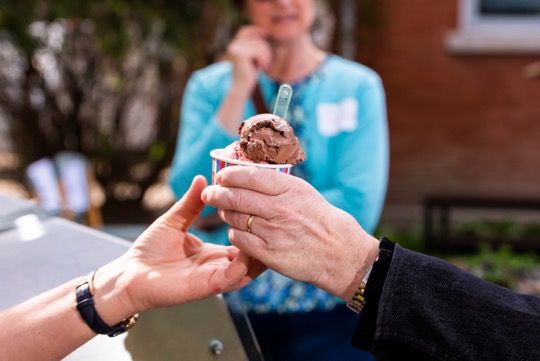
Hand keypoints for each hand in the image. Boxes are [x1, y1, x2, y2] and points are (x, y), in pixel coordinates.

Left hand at [97, 176, 264, 320]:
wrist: (129, 273)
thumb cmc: (149, 251)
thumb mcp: (174, 220)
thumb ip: (191, 203)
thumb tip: (203, 177)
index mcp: (213, 254)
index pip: (243, 243)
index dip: (254, 228)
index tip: (263, 209)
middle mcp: (217, 267)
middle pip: (252, 258)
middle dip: (264, 241)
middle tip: (275, 222)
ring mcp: (214, 277)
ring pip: (248, 269)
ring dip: (259, 253)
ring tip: (267, 232)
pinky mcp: (206, 286)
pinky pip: (232, 278)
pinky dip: (243, 265)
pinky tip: (247, 249)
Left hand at [201, 167, 379, 300]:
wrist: (338, 252)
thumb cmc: (318, 219)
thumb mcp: (303, 193)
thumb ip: (277, 183)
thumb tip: (247, 173)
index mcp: (289, 189)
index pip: (250, 176)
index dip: (230, 174)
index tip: (221, 176)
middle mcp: (280, 208)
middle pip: (236, 196)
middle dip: (217, 194)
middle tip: (209, 194)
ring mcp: (274, 231)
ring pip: (235, 218)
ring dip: (224, 213)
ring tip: (223, 211)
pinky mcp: (269, 253)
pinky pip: (240, 239)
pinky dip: (234, 233)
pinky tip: (236, 230)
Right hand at [226, 25, 271, 93]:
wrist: (241, 88)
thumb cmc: (248, 74)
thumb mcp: (252, 58)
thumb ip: (254, 46)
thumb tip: (263, 31)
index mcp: (234, 46)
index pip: (244, 31)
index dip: (255, 30)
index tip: (266, 32)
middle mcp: (232, 46)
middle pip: (254, 39)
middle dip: (265, 49)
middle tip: (266, 63)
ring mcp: (235, 50)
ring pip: (257, 45)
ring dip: (265, 56)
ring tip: (264, 66)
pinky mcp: (240, 55)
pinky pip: (257, 52)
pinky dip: (263, 60)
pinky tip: (261, 68)